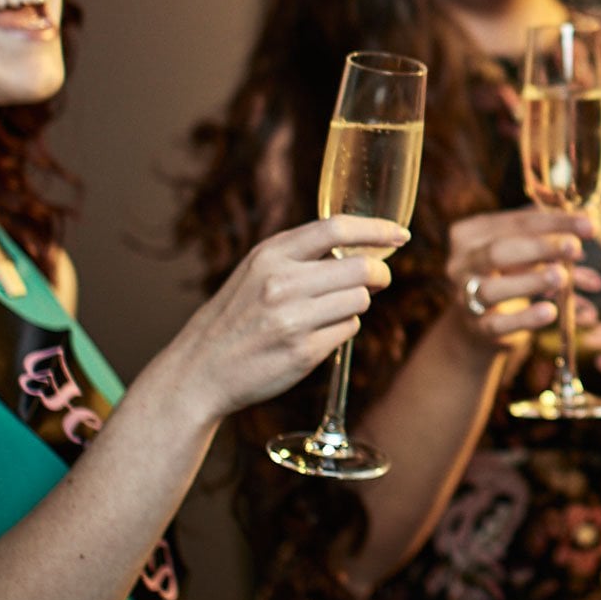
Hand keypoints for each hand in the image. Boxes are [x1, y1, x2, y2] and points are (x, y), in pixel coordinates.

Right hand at [166, 214, 406, 419]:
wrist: (200, 371)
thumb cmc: (235, 318)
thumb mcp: (255, 272)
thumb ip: (300, 255)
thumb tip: (361, 245)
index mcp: (269, 255)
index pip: (336, 228)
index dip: (376, 229)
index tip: (400, 234)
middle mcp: (281, 284)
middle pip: (361, 268)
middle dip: (379, 274)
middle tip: (378, 279)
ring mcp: (292, 320)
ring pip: (360, 300)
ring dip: (357, 304)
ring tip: (331, 311)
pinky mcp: (303, 353)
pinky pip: (348, 330)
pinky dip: (342, 330)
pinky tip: (316, 335)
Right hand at [446, 208, 600, 342]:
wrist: (484, 321)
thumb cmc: (511, 273)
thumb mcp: (527, 249)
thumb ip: (553, 236)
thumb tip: (589, 223)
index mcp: (473, 233)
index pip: (516, 222)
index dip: (554, 222)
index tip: (588, 224)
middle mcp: (462, 263)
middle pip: (498, 251)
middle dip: (539, 248)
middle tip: (574, 247)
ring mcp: (464, 296)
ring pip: (492, 289)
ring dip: (530, 282)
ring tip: (562, 277)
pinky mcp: (477, 327)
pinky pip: (498, 324)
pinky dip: (526, 319)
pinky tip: (551, 312)